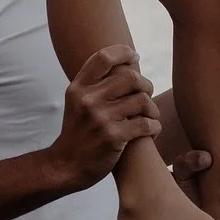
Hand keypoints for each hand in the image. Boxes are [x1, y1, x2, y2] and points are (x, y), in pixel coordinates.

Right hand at [52, 46, 159, 189]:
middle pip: (130, 77)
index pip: (103, 58)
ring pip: (142, 100)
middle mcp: (88, 100)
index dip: (123, 52)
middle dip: (146, 84)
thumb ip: (94, 85)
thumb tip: (123, 64)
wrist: (65, 166)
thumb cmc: (77, 133)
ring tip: (151, 115)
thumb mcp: (76, 103)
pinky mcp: (114, 137)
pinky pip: (146, 124)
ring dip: (152, 108)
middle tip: (147, 94)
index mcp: (78, 88)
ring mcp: (101, 118)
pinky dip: (154, 126)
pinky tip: (152, 130)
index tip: (135, 56)